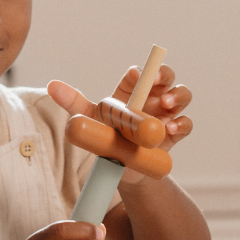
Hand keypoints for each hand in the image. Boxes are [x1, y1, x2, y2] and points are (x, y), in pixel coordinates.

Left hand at [48, 63, 192, 184]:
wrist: (122, 170)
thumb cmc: (106, 138)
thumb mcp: (90, 120)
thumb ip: (74, 103)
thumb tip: (52, 86)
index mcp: (132, 90)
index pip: (140, 73)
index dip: (141, 70)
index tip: (136, 75)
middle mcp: (151, 98)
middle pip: (166, 77)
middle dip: (165, 75)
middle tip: (158, 81)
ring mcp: (165, 114)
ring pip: (182, 95)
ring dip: (178, 96)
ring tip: (167, 105)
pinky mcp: (175, 133)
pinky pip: (186, 123)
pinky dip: (182, 124)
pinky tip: (170, 129)